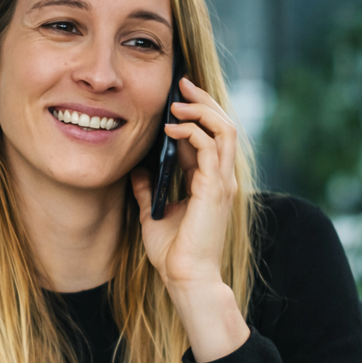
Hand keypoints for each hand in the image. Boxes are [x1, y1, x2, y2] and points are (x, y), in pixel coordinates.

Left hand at [129, 77, 248, 360]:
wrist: (186, 278)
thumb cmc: (173, 253)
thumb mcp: (154, 213)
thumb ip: (148, 189)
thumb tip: (136, 169)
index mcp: (210, 181)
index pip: (209, 136)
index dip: (195, 114)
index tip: (175, 97)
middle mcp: (222, 177)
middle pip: (223, 124)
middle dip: (203, 101)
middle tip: (182, 84)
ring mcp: (223, 181)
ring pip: (225, 129)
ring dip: (201, 110)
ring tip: (177, 102)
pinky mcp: (217, 188)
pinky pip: (213, 146)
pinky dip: (194, 131)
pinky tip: (172, 128)